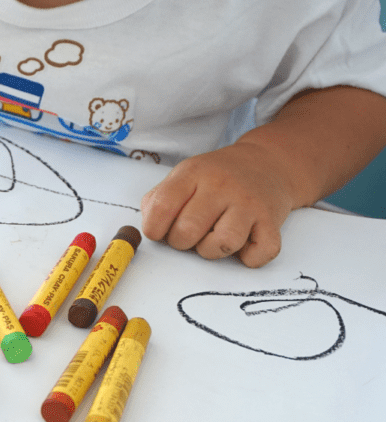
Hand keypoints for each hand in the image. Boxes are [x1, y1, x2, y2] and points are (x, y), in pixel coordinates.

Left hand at [140, 141, 296, 266]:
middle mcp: (221, 185)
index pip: (161, 207)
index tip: (159, 232)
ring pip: (221, 244)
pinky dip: (249, 258)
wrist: (268, 163)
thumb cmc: (216, 177)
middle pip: (187, 231)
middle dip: (181, 243)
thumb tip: (150, 227)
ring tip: (213, 238)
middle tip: (188, 235)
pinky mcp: (272, 220)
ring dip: (212, 251)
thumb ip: (158, 200)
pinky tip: (243, 244)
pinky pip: (258, 254)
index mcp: (192, 173)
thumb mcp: (183, 176)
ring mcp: (248, 202)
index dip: (154, 229)